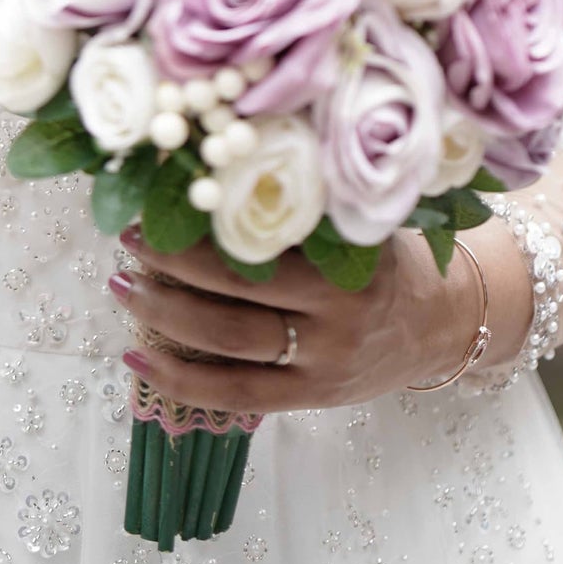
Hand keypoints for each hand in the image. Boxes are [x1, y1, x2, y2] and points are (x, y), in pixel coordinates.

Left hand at [108, 226, 482, 414]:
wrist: (440, 324)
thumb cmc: (387, 256)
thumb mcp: (360, 220)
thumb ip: (305, 204)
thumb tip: (215, 165)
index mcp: (348, 253)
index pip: (264, 231)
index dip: (205, 215)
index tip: (158, 192)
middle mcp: (337, 310)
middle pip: (237, 287)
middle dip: (171, 262)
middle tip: (127, 236)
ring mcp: (323, 360)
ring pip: (230, 340)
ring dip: (164, 314)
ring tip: (122, 287)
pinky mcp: (311, 397)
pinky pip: (237, 394)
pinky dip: (181, 380)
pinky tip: (137, 356)